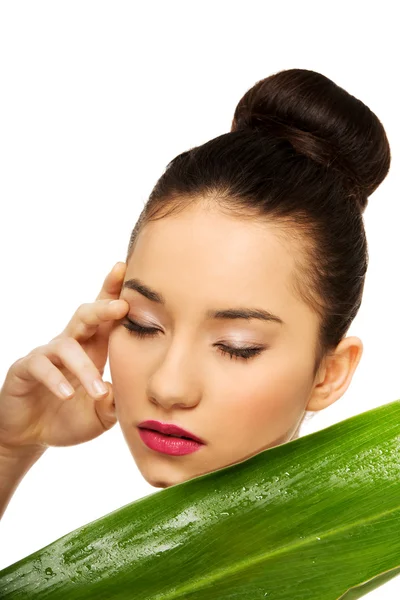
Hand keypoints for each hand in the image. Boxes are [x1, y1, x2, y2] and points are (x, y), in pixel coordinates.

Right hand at [0, 262, 128, 452]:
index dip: (114, 293)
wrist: (31, 436)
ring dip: (84, 368)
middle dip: (103, 307)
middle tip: (121, 307)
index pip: (105, 317)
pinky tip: (67, 394)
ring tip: (98, 390)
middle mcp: (70, 345)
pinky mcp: (25, 369)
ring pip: (66, 346)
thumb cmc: (69, 418)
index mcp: (92, 349)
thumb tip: (124, 392)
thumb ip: (115, 404)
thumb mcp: (100, 415)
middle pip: (85, 316)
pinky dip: (56, 380)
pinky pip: (40, 366)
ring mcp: (46, 355)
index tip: (126, 270)